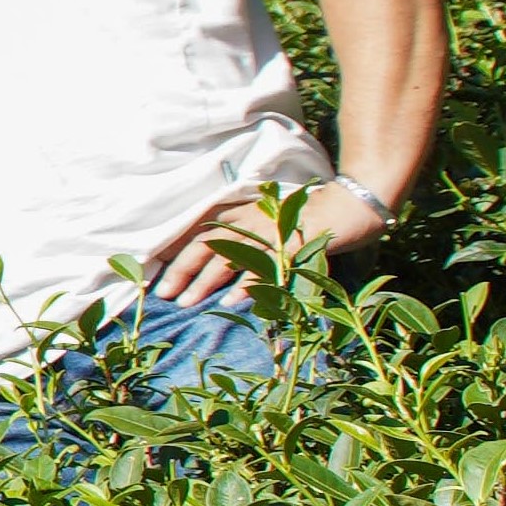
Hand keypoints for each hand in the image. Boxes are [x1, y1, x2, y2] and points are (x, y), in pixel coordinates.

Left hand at [151, 180, 390, 305]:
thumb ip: (250, 237)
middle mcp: (252, 221)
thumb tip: (226, 268)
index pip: (202, 229)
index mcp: (245, 214)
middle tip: (164, 294)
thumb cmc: (312, 215)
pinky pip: (266, 266)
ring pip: (228, 256)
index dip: (176, 248)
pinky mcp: (294, 246)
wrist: (352, 202)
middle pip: (206, 243)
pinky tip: (233, 301)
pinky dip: (249, 284)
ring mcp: (272, 233)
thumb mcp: (273, 220)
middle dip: (181, 269)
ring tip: (186, 302)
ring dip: (204, 281)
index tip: (154, 267)